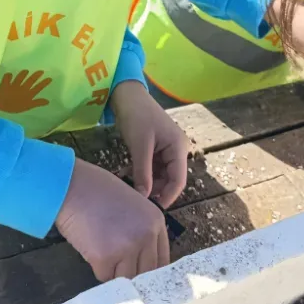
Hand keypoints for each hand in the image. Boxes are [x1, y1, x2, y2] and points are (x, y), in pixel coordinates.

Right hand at [55, 159, 169, 280]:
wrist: (71, 186)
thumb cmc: (96, 190)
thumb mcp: (132, 204)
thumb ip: (142, 228)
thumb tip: (142, 258)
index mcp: (156, 221)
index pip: (163, 260)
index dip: (150, 269)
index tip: (139, 272)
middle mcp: (146, 235)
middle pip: (146, 273)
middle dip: (131, 273)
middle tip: (117, 265)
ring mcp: (127, 247)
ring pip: (126, 279)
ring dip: (114, 272)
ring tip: (101, 251)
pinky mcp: (106, 258)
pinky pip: (104, 276)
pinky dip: (97, 269)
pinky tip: (91, 250)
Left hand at [111, 81, 189, 207]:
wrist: (126, 94)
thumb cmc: (136, 115)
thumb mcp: (139, 145)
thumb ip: (143, 172)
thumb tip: (144, 198)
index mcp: (178, 148)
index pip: (178, 180)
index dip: (167, 196)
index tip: (152, 209)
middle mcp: (175, 150)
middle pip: (169, 179)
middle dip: (154, 191)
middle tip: (136, 202)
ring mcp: (165, 150)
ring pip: (158, 175)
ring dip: (145, 183)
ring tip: (128, 189)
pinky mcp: (153, 149)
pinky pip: (150, 168)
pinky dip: (140, 174)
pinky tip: (125, 177)